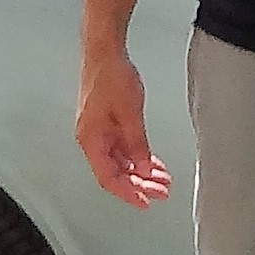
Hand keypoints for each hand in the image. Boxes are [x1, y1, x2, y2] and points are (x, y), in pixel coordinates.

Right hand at [76, 46, 167, 206]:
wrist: (105, 52)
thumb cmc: (111, 75)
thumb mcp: (130, 113)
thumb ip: (137, 143)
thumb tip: (144, 167)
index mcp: (91, 139)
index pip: (108, 177)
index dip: (127, 192)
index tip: (145, 202)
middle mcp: (93, 139)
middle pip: (115, 173)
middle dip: (139, 184)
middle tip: (162, 192)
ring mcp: (101, 132)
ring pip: (121, 163)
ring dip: (142, 172)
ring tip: (163, 180)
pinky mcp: (109, 125)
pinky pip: (124, 149)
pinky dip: (139, 158)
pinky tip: (154, 164)